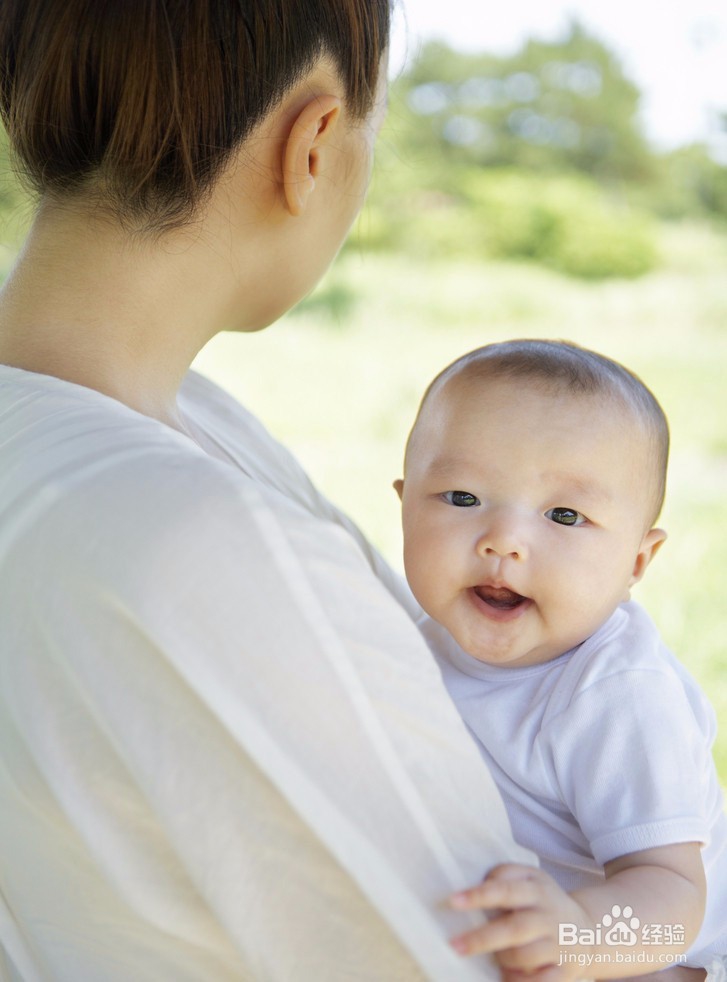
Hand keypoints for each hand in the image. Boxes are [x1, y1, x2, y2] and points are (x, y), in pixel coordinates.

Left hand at [448, 864, 588, 981]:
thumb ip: (505, 875)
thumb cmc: (545, 902)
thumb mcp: (531, 878)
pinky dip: (520, 981)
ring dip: (503, 959)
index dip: (480, 895)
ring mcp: (559, 945)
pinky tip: (507, 976)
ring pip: (525, 956)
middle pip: (514, 929)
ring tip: (494, 958)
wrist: (589, 931)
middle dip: (482, 938)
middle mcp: (549, 917)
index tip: (453, 901)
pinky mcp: (566, 971)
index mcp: (537, 890)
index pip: (506, 890)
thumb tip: (475, 885)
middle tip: (455, 945)